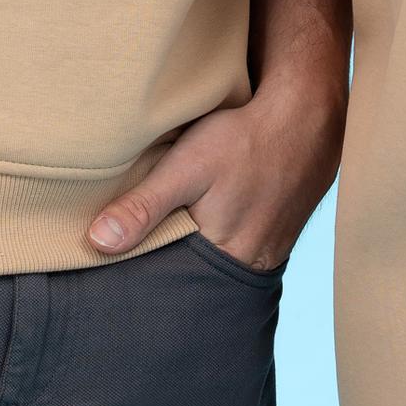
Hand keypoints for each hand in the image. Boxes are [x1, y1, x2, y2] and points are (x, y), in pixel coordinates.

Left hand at [87, 63, 346, 272]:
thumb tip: (97, 242)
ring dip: (191, 254)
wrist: (307, 118)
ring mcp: (266, 251)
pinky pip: (235, 247)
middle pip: (194, 280)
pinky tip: (203, 222)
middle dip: (166, 273)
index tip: (113, 277)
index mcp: (222, 258)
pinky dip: (214, 241)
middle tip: (133, 263)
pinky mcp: (274, 232)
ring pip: (214, 264)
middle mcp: (247, 265)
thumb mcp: (187, 166)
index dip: (144, 281)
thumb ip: (144, 206)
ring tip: (164, 241)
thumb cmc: (245, 140)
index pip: (171, 287)